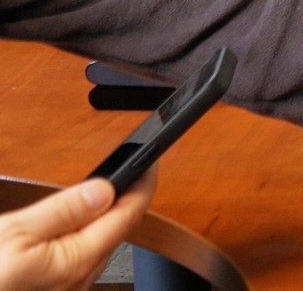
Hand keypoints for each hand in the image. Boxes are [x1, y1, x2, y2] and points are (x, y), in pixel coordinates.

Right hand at [0, 173, 155, 290]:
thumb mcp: (14, 232)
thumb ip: (63, 210)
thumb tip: (104, 190)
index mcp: (76, 262)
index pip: (127, 216)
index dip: (141, 185)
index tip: (149, 162)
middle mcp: (79, 281)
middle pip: (116, 231)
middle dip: (124, 200)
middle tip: (127, 171)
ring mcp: (68, 289)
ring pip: (99, 245)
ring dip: (104, 218)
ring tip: (103, 193)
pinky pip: (81, 258)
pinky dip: (84, 236)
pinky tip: (74, 225)